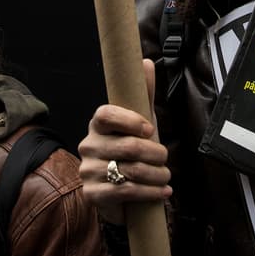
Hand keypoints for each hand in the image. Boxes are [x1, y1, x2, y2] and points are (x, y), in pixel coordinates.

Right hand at [77, 59, 171, 224]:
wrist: (121, 191)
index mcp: (97, 124)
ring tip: (166, 177)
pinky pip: (125, 192)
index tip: (149, 129)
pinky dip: (150, 193)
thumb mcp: (141, 121)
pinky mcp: (92, 194)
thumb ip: (143, 93)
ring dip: (156, 175)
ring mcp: (88, 170)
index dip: (130, 120)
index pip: (106, 115)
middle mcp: (88, 145)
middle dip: (156, 154)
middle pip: (128, 146)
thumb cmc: (131, 150)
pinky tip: (162, 191)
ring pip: (130, 171)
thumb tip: (145, 62)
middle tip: (165, 158)